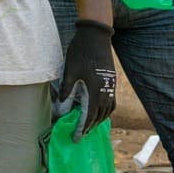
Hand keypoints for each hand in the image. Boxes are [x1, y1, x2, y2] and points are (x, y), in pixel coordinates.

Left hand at [53, 18, 117, 140]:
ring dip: (100, 119)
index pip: (91, 114)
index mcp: (96, 88)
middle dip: (91, 126)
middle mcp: (106, 89)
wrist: (95, 35)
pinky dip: (106, 109)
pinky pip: (111, 100)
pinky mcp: (111, 80)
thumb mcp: (69, 70)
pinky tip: (98, 111)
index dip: (84, 127)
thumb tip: (62, 103)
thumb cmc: (80, 51)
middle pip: (101, 114)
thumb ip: (67, 88)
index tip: (77, 137)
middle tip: (81, 135)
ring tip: (89, 126)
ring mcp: (111, 84)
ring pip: (108, 108)